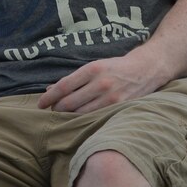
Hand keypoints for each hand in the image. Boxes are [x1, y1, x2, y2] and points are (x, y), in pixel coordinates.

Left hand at [36, 53, 167, 113]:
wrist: (146, 69)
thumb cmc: (116, 68)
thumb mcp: (95, 66)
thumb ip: (74, 79)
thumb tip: (50, 90)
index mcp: (92, 69)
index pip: (63, 86)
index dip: (49, 97)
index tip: (40, 104)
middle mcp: (101, 83)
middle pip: (69, 103)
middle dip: (56, 108)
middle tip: (52, 110)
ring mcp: (110, 98)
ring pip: (80, 113)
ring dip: (68, 116)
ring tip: (64, 115)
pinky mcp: (118, 108)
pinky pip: (94, 118)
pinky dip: (83, 120)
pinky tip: (78, 120)